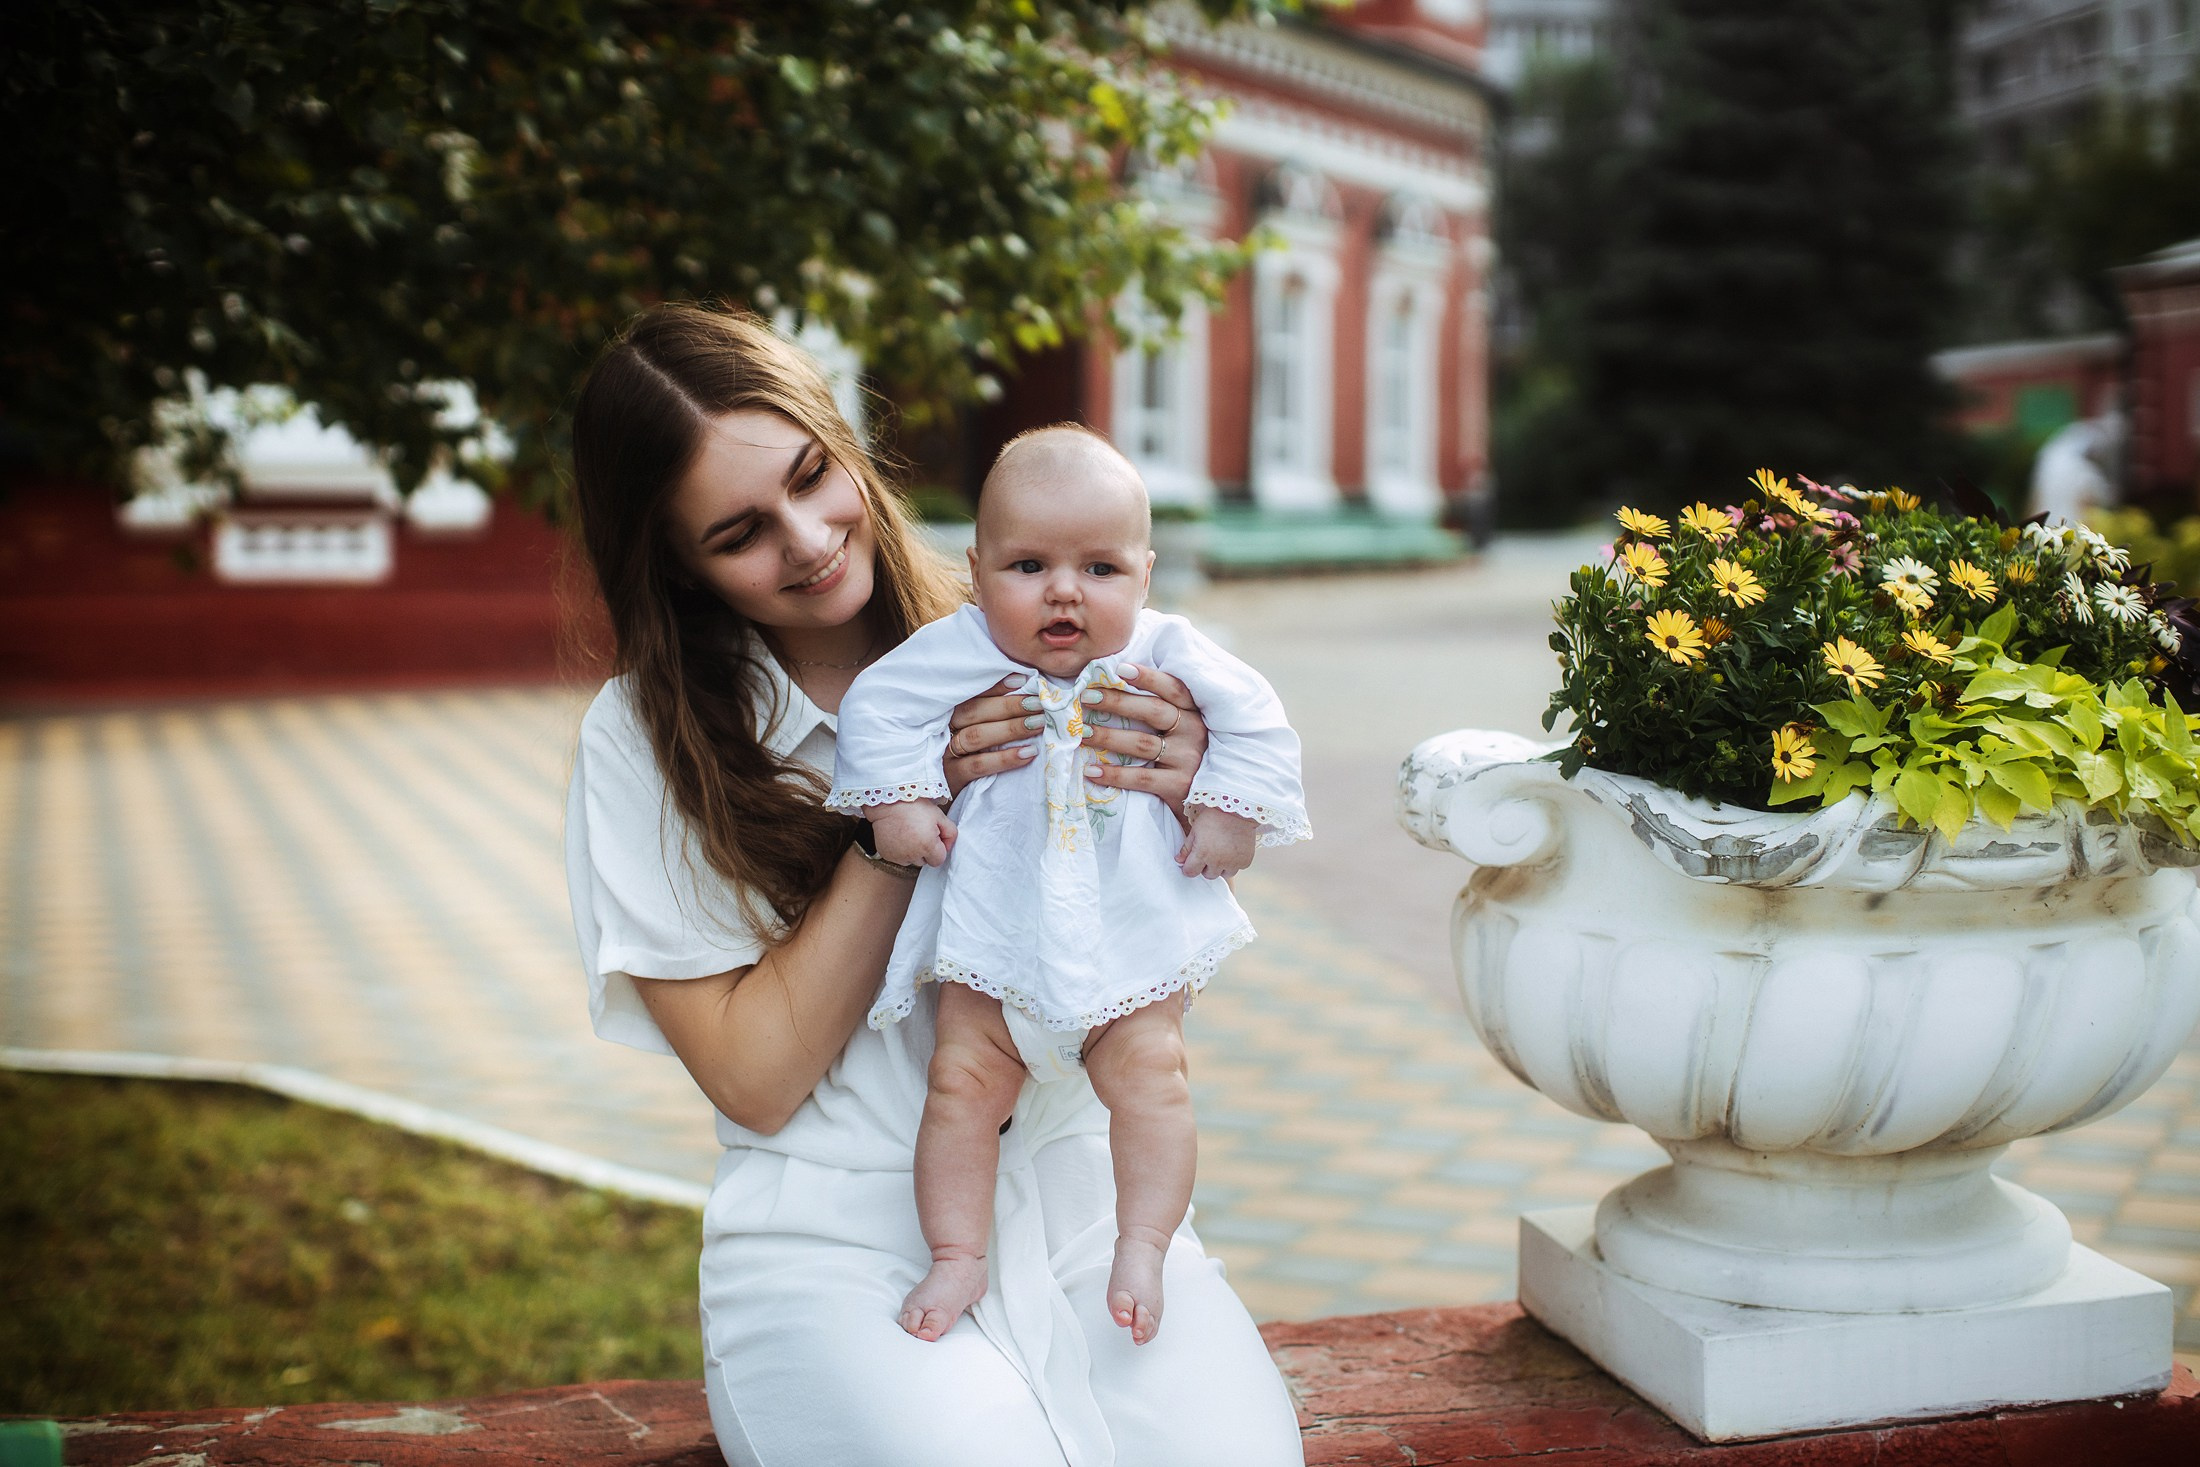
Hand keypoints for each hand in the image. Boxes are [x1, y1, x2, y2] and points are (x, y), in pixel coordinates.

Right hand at [867, 800, 956, 867]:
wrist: (888, 802)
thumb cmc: (914, 806)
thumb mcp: (939, 816)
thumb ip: (951, 833)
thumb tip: (949, 846)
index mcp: (927, 846)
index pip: (939, 860)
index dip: (938, 849)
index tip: (933, 837)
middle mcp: (912, 854)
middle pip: (924, 861)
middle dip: (925, 851)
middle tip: (920, 832)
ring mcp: (898, 856)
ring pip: (911, 861)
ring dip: (912, 852)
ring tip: (909, 833)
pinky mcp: (887, 855)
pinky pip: (898, 858)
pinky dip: (900, 850)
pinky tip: (899, 836)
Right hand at [943, 675, 1040, 798]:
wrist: (933, 798)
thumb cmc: (961, 758)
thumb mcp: (965, 731)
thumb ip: (984, 715)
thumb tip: (1021, 693)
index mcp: (944, 714)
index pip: (970, 695)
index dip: (995, 686)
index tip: (1022, 679)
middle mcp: (940, 730)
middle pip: (973, 711)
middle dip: (1009, 706)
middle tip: (1038, 703)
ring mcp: (943, 754)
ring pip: (977, 735)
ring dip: (1011, 728)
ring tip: (1038, 724)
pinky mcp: (950, 777)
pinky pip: (979, 765)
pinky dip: (1005, 759)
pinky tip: (1028, 754)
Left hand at [1080, 663, 1208, 817]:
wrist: (1211, 804)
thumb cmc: (1187, 759)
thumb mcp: (1184, 731)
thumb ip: (1163, 711)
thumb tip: (1119, 685)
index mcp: (1195, 713)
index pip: (1173, 688)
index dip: (1148, 677)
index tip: (1119, 668)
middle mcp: (1195, 732)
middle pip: (1153, 711)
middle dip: (1117, 702)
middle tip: (1086, 697)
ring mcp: (1188, 759)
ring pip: (1142, 743)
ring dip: (1107, 736)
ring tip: (1081, 732)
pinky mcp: (1179, 786)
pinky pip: (1140, 778)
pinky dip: (1113, 774)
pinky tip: (1091, 770)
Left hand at [1177, 807, 1257, 879]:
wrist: (1238, 810)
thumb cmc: (1214, 817)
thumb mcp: (1196, 830)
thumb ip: (1187, 848)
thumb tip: (1178, 860)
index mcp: (1202, 853)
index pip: (1190, 872)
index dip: (1189, 868)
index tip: (1191, 863)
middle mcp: (1217, 861)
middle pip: (1208, 875)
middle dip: (1206, 867)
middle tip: (1210, 853)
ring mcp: (1232, 863)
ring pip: (1224, 874)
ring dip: (1221, 867)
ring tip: (1223, 852)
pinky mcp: (1245, 861)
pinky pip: (1238, 868)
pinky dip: (1235, 862)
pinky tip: (1234, 850)